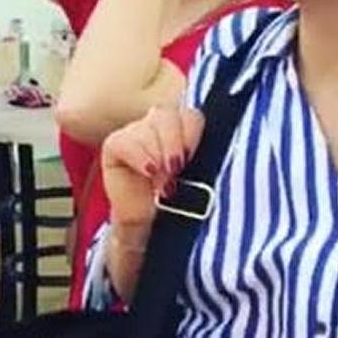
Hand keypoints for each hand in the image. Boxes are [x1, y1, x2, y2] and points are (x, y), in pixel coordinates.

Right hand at [101, 104, 205, 231]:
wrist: (149, 224)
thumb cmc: (178, 201)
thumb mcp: (198, 180)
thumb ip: (207, 163)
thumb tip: (220, 155)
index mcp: (185, 128)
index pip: (190, 115)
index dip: (191, 133)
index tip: (191, 157)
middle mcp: (160, 124)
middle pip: (168, 113)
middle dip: (173, 142)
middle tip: (176, 169)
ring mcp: (136, 131)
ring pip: (149, 125)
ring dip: (158, 154)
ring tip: (163, 182)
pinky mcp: (116, 144)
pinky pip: (126, 140)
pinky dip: (140, 156)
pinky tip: (148, 172)